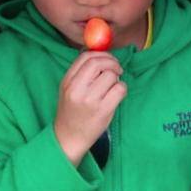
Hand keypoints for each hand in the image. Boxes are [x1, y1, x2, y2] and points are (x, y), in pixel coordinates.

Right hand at [54, 51, 125, 165]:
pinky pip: (120, 89)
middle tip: (117, 69)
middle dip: (112, 63)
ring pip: (111, 76)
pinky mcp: (103, 110)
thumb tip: (100, 53)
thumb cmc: (72, 111)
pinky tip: (116, 96)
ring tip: (113, 87)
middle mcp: (77, 89)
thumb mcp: (69, 89)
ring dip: (117, 78)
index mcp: (68, 81)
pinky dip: (122, 89)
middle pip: (99, 63)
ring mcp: (90, 100)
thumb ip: (81, 72)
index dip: (102, 54)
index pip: (86, 57)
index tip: (108, 60)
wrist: (69, 137)